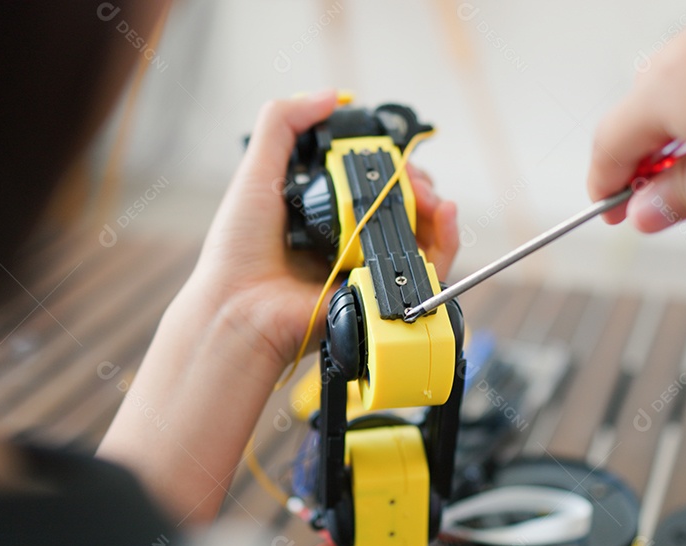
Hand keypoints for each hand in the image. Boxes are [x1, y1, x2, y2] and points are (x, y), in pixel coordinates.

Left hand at [192, 90, 458, 366]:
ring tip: (433, 198)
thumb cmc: (239, 251)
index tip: (395, 153)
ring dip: (437, 209)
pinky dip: (446, 243)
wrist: (239, 310)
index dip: (390, 164)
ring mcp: (368, 268)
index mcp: (325, 212)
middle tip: (415, 179)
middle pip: (404, 206)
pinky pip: (427, 272)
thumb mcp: (257, 173)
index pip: (373, 182)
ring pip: (423, 236)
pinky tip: (445, 218)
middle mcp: (349, 240)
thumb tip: (330, 95)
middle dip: (418, 185)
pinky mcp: (383, 295)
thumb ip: (284, 124)